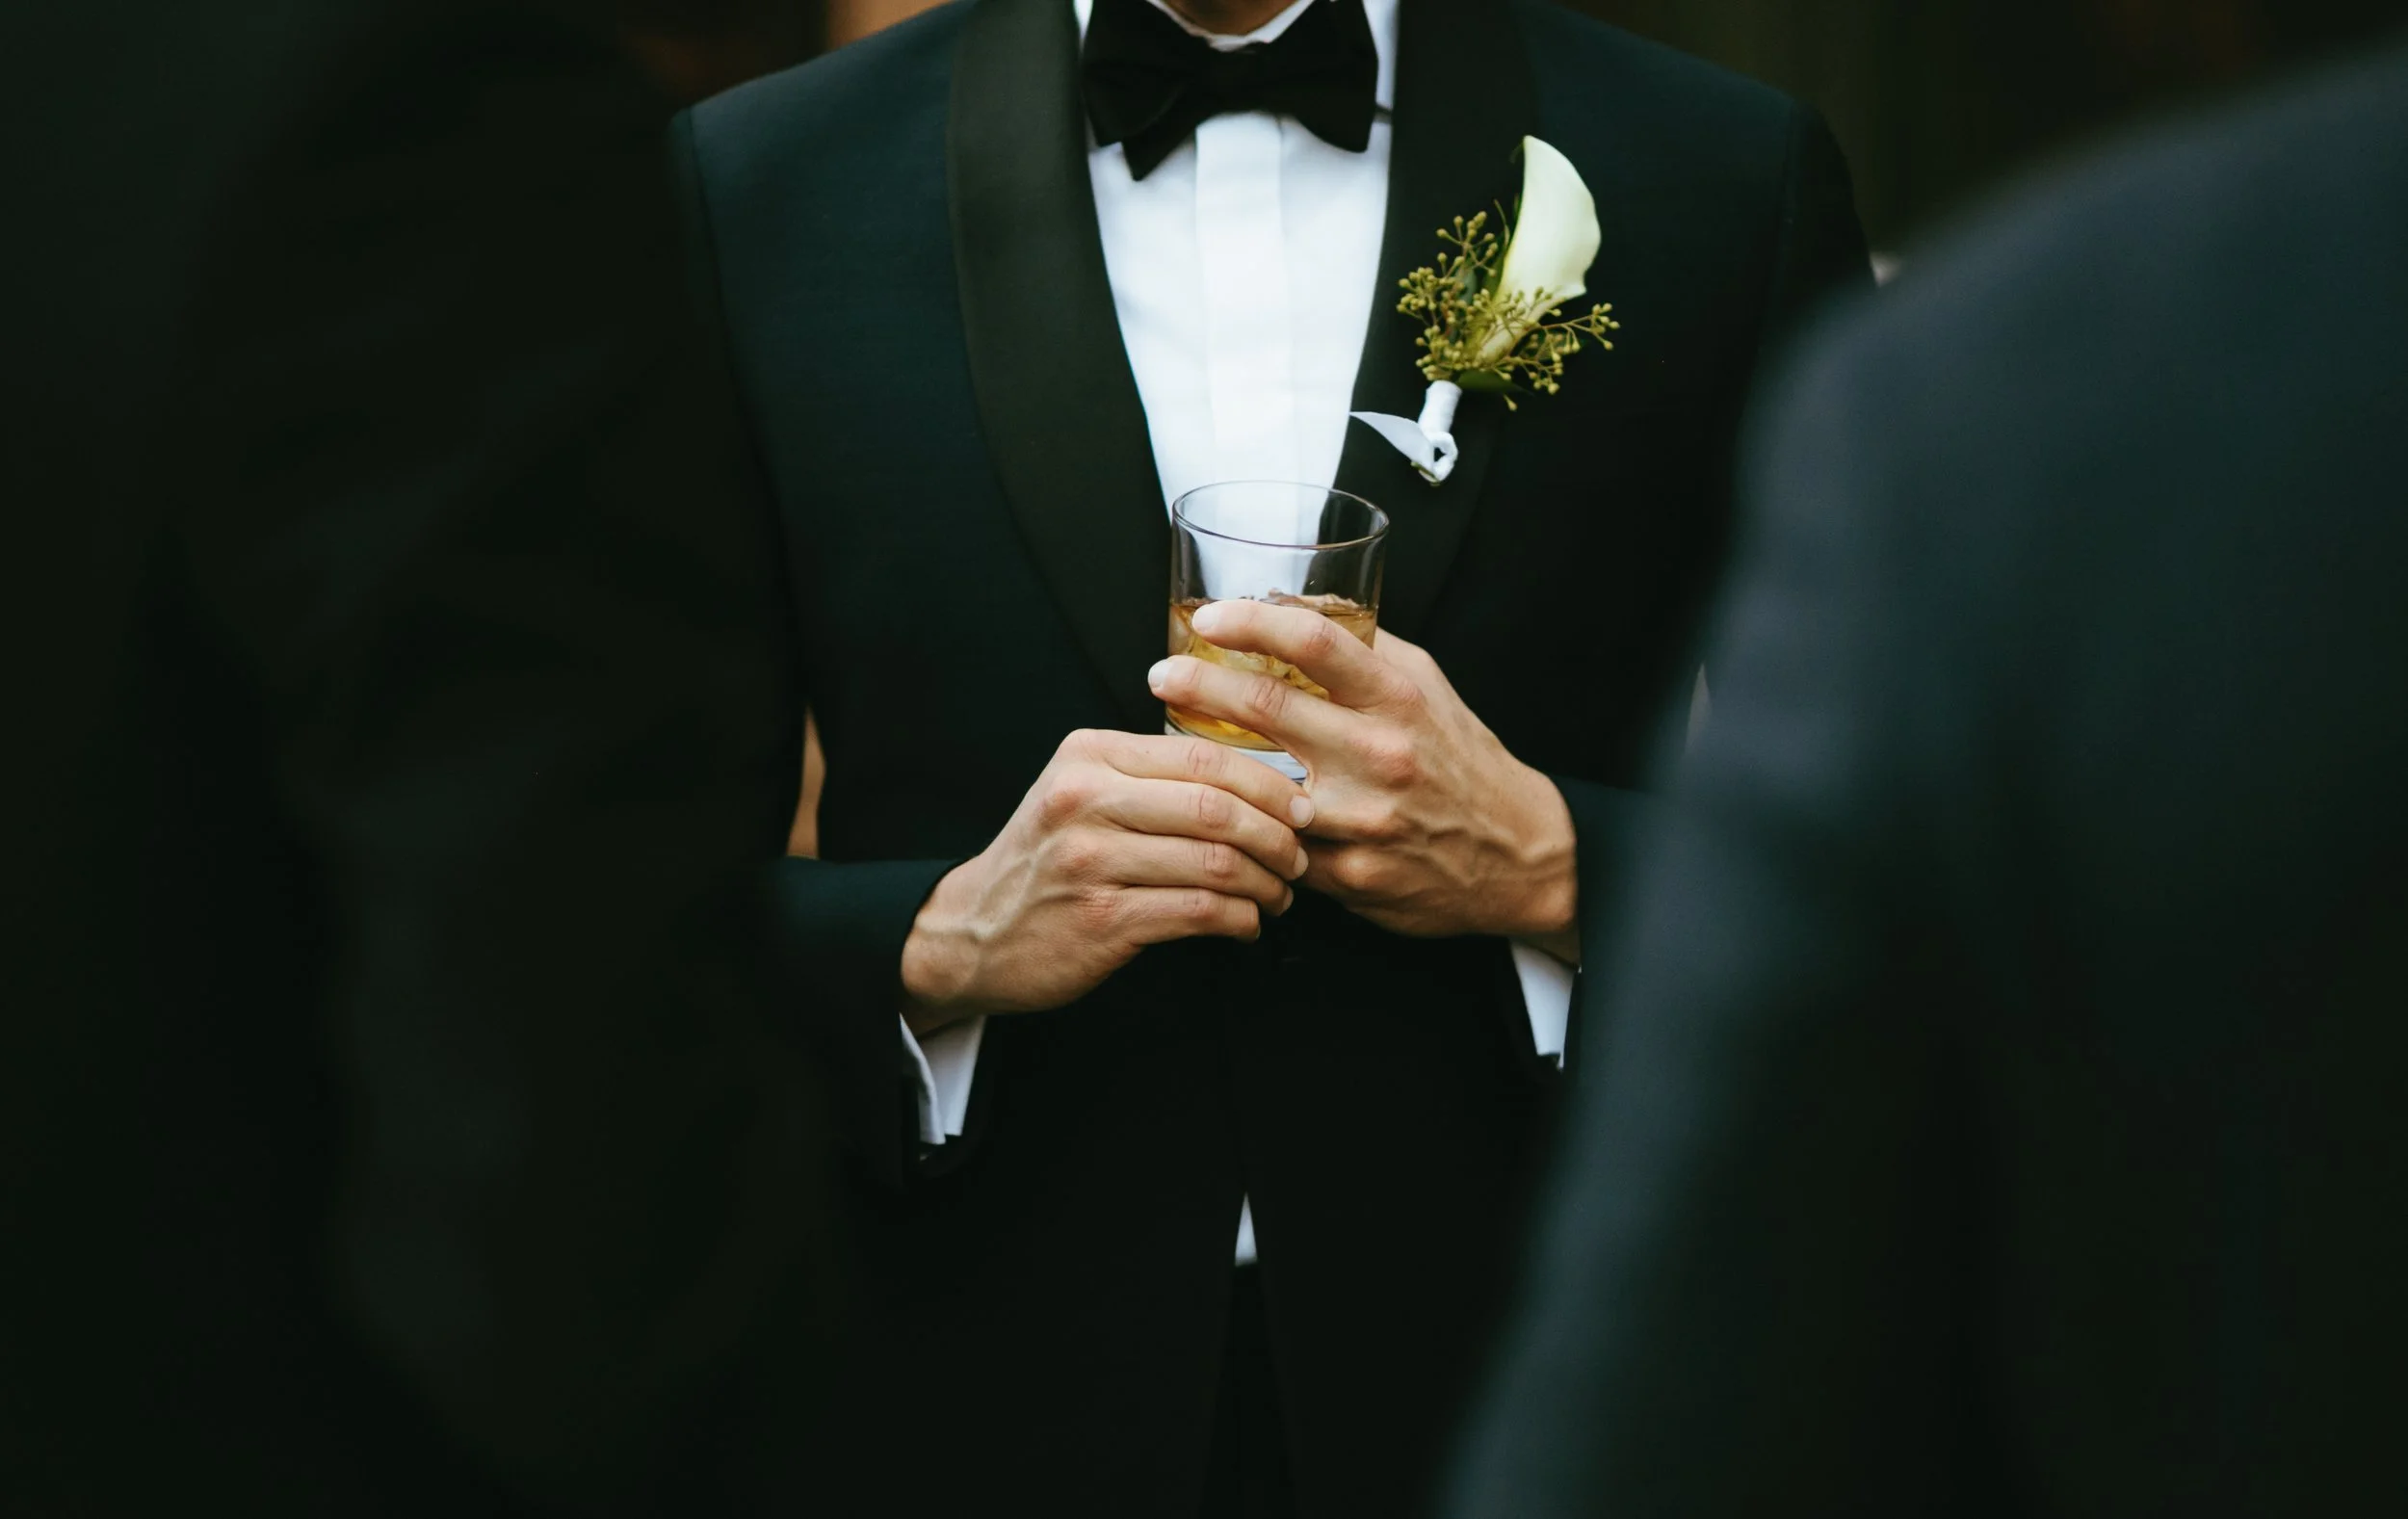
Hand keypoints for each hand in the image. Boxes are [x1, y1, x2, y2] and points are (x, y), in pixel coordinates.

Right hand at [901, 729, 1313, 1031]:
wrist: (972, 932)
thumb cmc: (1046, 862)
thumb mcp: (1080, 792)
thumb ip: (1149, 775)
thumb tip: (1255, 776)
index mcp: (1090, 756)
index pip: (1204, 755)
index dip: (1269, 782)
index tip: (1301, 806)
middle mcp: (1086, 799)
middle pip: (1218, 806)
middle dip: (1278, 835)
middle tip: (1300, 857)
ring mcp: (1090, 860)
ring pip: (1215, 861)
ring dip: (1265, 883)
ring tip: (1278, 895)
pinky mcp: (1100, 918)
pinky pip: (1199, 911)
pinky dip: (1239, 919)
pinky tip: (1246, 924)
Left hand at [1147, 603, 1577, 957]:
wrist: (1516, 854)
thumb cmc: (1460, 760)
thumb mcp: (1425, 686)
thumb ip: (1363, 649)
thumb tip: (1291, 605)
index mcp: (1399, 699)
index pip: (1316, 641)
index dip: (1252, 620)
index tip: (1209, 617)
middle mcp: (1381, 755)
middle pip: (1268, 706)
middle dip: (1198, 683)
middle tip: (1161, 675)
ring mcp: (1363, 820)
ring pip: (1256, 786)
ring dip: (1206, 765)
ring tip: (1176, 749)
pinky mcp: (1349, 876)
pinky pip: (1276, 846)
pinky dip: (1247, 827)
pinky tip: (1226, 816)